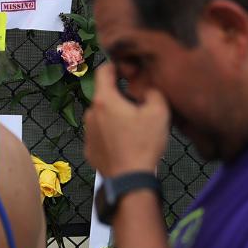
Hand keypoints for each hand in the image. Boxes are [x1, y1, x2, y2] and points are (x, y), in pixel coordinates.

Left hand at [84, 62, 169, 176]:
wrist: (130, 181)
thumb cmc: (143, 145)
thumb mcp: (159, 112)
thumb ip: (153, 92)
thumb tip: (147, 89)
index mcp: (104, 100)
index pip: (103, 70)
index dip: (116, 66)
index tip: (127, 70)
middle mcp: (90, 114)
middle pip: (105, 95)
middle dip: (120, 97)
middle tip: (140, 107)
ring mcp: (87, 133)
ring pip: (102, 116)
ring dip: (115, 117)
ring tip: (134, 129)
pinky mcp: (89, 150)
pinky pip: (101, 135)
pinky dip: (111, 135)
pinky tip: (126, 144)